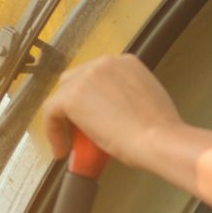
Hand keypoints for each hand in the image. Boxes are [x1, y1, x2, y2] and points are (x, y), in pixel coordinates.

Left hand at [41, 54, 180, 169]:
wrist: (158, 139)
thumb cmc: (160, 131)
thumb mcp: (146, 102)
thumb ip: (127, 99)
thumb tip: (115, 114)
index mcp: (126, 63)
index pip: (97, 77)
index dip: (91, 98)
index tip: (93, 118)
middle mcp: (105, 63)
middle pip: (76, 80)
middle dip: (75, 104)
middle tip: (79, 129)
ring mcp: (86, 77)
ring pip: (62, 96)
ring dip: (64, 118)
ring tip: (69, 142)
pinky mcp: (72, 97)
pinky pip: (51, 112)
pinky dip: (53, 131)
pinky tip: (61, 149)